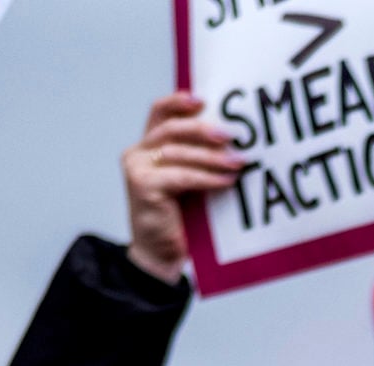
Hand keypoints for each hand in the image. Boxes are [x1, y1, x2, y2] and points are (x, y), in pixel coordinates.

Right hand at [123, 92, 247, 284]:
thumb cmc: (179, 219)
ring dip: (211, 157)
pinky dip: (206, 178)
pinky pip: (181, 176)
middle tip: (231, 135)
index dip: (178, 102)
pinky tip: (225, 181)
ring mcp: (136, 170)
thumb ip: (195, 158)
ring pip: (177, 153)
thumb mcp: (187, 181)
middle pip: (170, 129)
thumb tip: (231, 138)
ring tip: (238, 163)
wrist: (160, 256)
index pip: (158, 113)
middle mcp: (136, 154)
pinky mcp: (142, 187)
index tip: (203, 101)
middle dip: (202, 129)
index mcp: (145, 147)